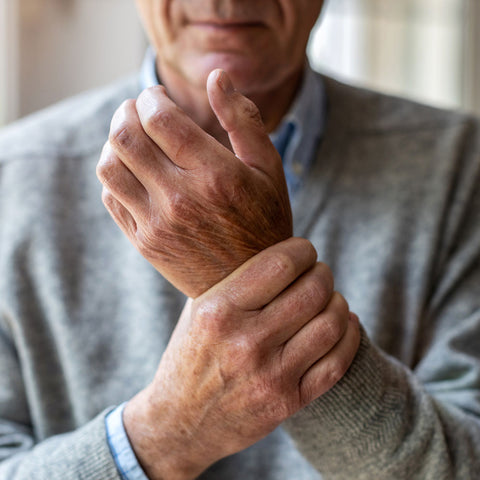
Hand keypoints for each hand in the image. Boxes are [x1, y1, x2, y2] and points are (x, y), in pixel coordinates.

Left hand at [96, 70, 291, 297]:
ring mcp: (158, 224)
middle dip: (126, 112)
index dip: (151, 98)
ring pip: (110, 166)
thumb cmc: (264, 221)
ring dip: (114, 142)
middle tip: (137, 109)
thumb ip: (243, 119)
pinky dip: (114, 174)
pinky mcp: (145, 243)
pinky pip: (111, 197)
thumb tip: (217, 76)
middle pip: (126, 137)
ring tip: (132, 138)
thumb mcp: (268, 169)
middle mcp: (182, 199)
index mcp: (216, 176)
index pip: (161, 119)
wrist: (249, 285)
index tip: (156, 96)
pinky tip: (133, 171)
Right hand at [123, 238, 360, 479]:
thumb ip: (233, 280)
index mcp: (218, 312)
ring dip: (338, 302)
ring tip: (329, 298)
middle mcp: (245, 343)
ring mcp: (269, 376)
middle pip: (312, 291)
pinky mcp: (287, 402)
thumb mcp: (198, 310)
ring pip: (331, 324)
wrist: (180, 422)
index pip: (280, 265)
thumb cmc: (191, 355)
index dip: (302, 250)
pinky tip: (344, 324)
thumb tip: (278, 248)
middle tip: (318, 273)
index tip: (303, 250)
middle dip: (323, 274)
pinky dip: (349, 336)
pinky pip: (337, 363)